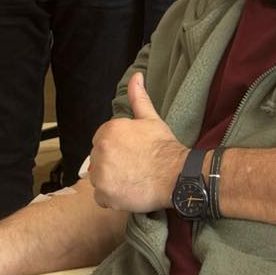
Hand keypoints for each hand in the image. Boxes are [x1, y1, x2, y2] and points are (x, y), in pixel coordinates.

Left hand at [88, 74, 187, 212]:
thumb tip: (136, 76)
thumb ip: (138, 98)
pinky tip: (128, 191)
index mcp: (108, 131)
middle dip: (112, 163)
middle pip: (99, 159)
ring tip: (132, 179)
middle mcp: (100, 151)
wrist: (176, 175)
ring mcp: (101, 174)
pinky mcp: (105, 194)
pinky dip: (112, 197)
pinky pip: (101, 197)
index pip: (102, 141)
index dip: (117, 148)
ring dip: (111, 180)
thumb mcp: (151, 119)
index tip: (132, 154)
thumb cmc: (164, 147)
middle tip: (134, 167)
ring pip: (99, 178)